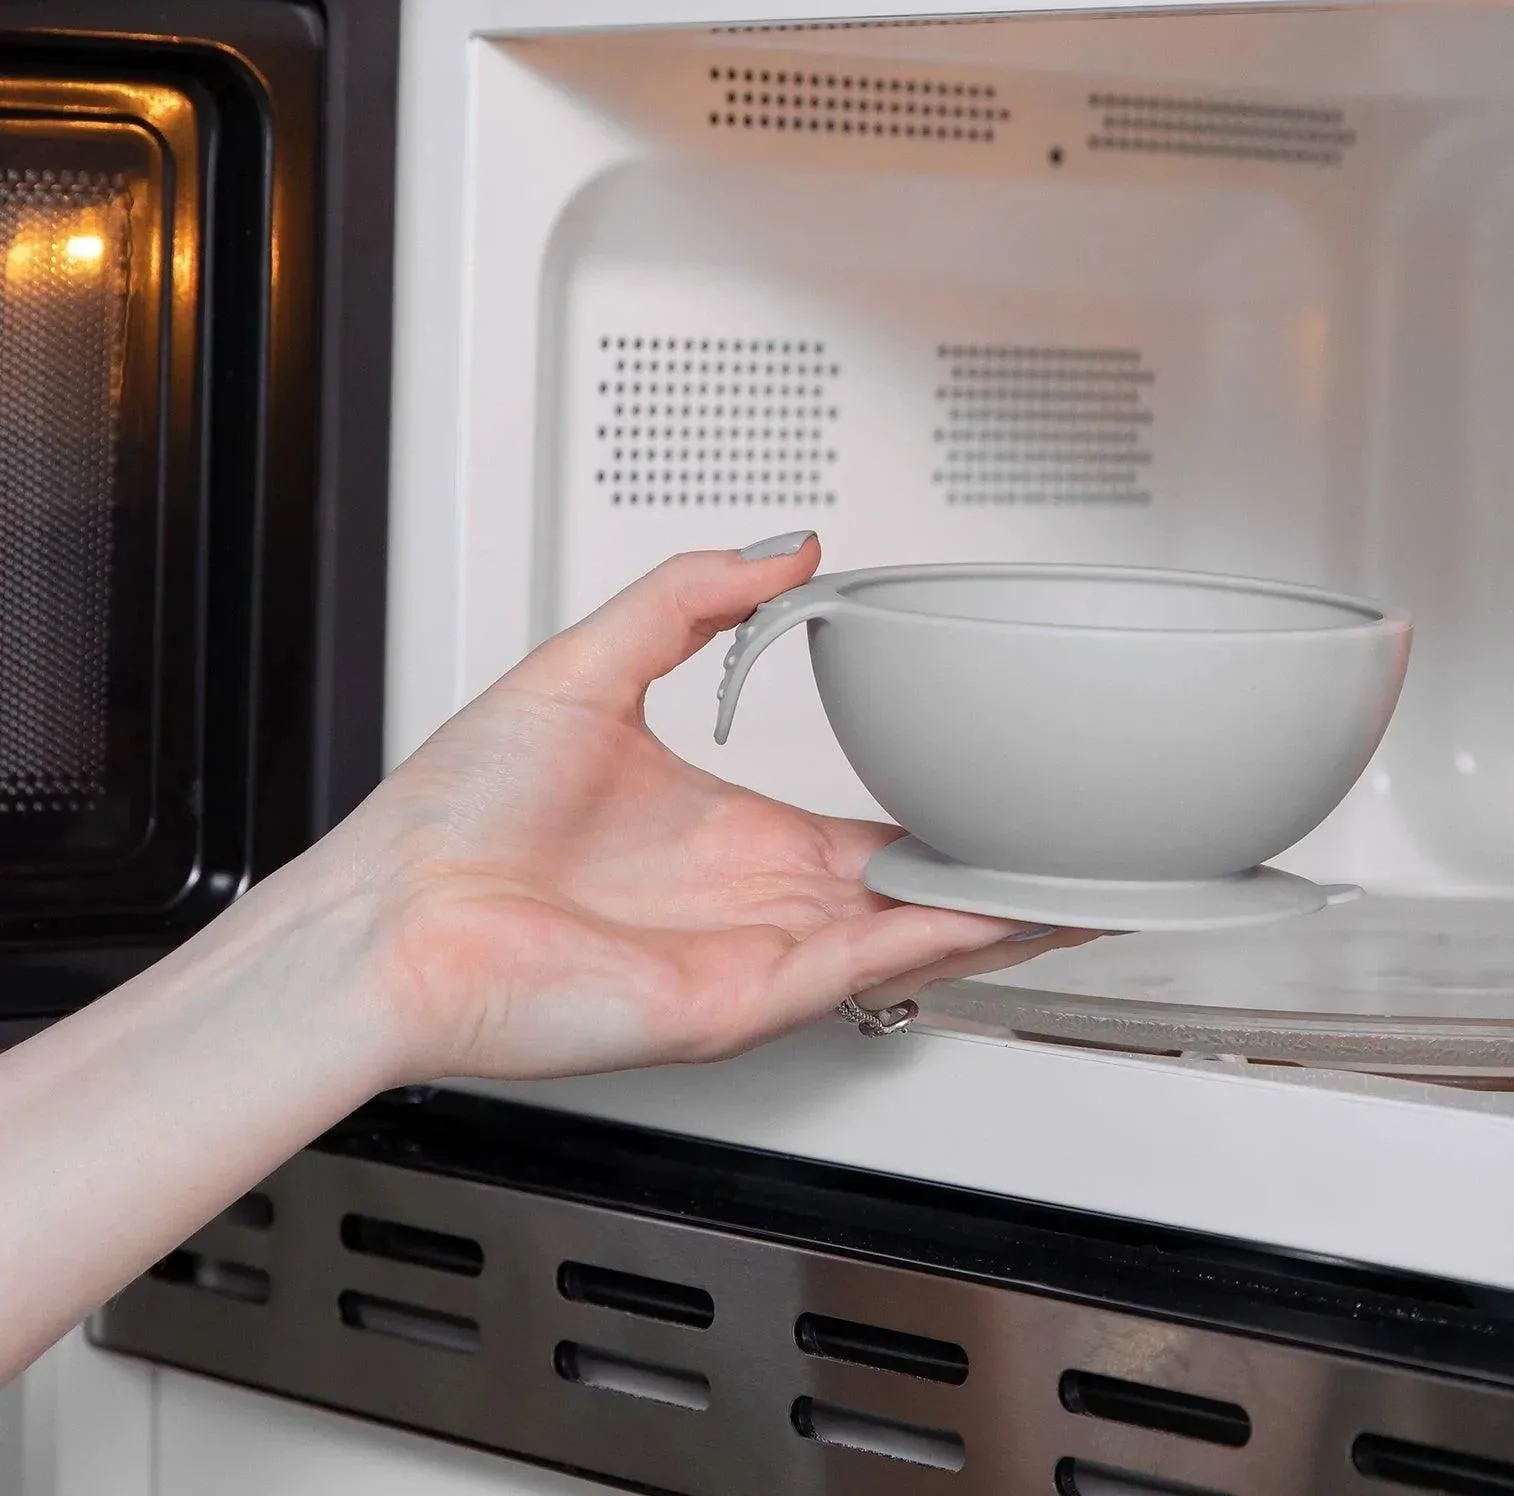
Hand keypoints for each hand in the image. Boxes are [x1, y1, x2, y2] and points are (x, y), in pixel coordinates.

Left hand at [328, 534, 1087, 1083]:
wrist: (389, 914)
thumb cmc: (454, 815)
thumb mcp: (590, 663)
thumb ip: (690, 597)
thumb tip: (783, 549)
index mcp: (720, 828)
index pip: (860, 822)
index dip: (936, 807)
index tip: (995, 783)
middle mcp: (746, 895)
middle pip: (906, 887)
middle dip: (994, 871)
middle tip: (1078, 846)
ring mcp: (749, 952)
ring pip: (908, 931)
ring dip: (998, 909)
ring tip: (1087, 883)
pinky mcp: (739, 1000)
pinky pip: (864, 966)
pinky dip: (945, 942)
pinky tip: (1009, 912)